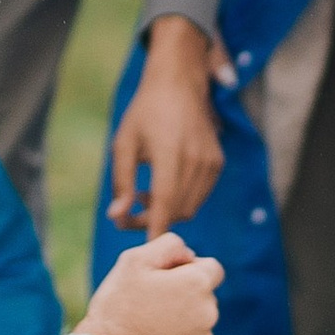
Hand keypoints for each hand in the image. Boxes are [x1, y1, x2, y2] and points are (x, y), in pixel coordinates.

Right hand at [79, 233, 221, 334]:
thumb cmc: (118, 304)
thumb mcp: (134, 260)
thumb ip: (169, 245)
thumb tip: (190, 254)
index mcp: (197, 284)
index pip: (212, 268)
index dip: (189, 268)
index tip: (166, 278)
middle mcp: (208, 312)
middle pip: (205, 295)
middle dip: (185, 294)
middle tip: (151, 301)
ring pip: (199, 321)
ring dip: (182, 318)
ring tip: (150, 324)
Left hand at [107, 15, 222, 234]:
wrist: (179, 84)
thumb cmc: (145, 112)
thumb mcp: (124, 143)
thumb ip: (121, 182)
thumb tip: (117, 217)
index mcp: (171, 153)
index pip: (164, 204)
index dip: (154, 230)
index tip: (142, 250)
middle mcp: (196, 160)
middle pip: (177, 211)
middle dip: (152, 221)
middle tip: (127, 214)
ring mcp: (211, 163)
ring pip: (189, 207)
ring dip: (166, 212)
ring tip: (142, 197)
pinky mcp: (217, 164)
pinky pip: (199, 195)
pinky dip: (181, 200)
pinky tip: (162, 186)